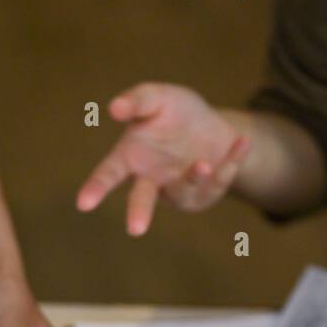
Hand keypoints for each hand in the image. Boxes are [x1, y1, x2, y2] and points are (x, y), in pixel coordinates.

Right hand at [76, 83, 251, 235]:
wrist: (212, 127)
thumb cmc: (176, 113)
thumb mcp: (159, 97)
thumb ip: (137, 100)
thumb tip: (114, 108)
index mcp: (131, 158)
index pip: (108, 174)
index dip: (96, 188)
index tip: (83, 204)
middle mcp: (151, 180)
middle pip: (141, 198)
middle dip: (139, 212)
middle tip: (136, 229)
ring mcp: (178, 191)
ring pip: (183, 191)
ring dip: (192, 179)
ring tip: (201, 164)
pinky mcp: (205, 195)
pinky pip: (219, 181)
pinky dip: (232, 161)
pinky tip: (242, 142)